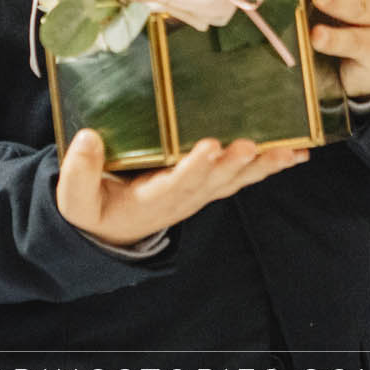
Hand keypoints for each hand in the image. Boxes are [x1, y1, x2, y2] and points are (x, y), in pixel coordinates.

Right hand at [55, 129, 306, 246]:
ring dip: (262, 166)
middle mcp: (182, 198)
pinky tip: (294, 154)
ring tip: (290, 152)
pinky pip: (241, 176)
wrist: (110, 232)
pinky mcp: (208, 185)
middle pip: (214, 182)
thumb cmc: (94, 208)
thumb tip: (87, 138)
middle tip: (251, 146)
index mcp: (150, 200)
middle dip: (234, 164)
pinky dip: (268, 165)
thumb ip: (78, 173)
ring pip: (235, 180)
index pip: (175, 184)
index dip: (193, 167)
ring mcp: (199, 193)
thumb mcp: (75, 199)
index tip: (208, 148)